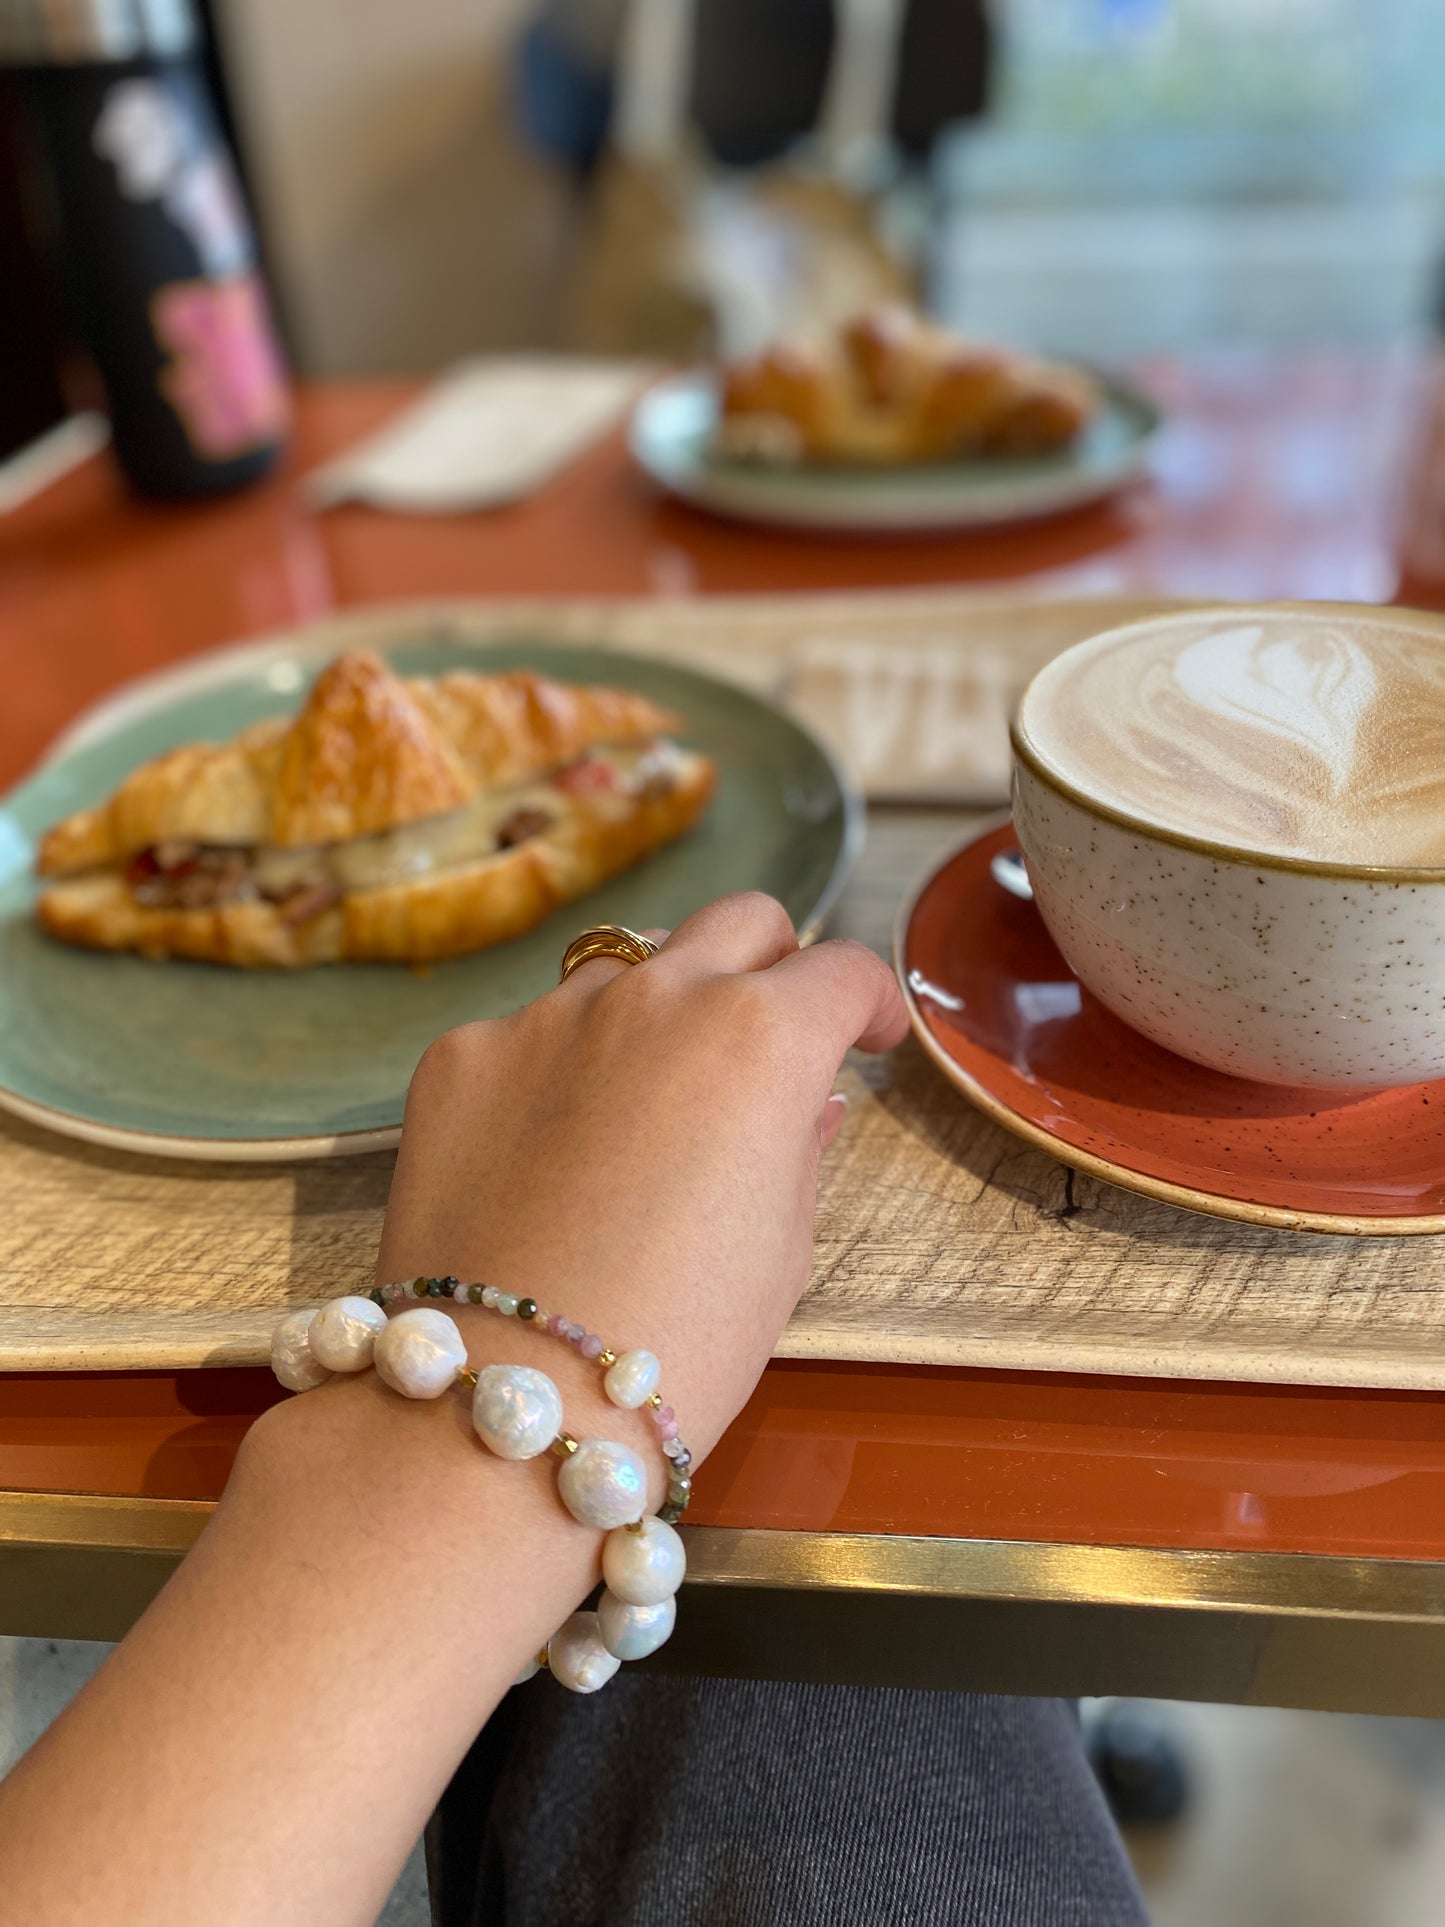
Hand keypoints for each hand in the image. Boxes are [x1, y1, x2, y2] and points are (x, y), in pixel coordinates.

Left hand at [378, 892, 907, 1459]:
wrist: (506, 1402)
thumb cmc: (677, 1343)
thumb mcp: (780, 1249)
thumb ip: (799, 1148)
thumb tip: (807, 1103)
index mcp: (759, 1038)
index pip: (841, 971)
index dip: (870, 1002)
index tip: (868, 1036)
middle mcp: (654, 997)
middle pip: (738, 923)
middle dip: (771, 967)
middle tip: (770, 1038)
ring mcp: (546, 1017)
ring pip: (626, 967)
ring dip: (658, 1008)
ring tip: (651, 1104)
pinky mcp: (462, 1055)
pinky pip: (532, 1032)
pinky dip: (559, 1070)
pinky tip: (552, 1156)